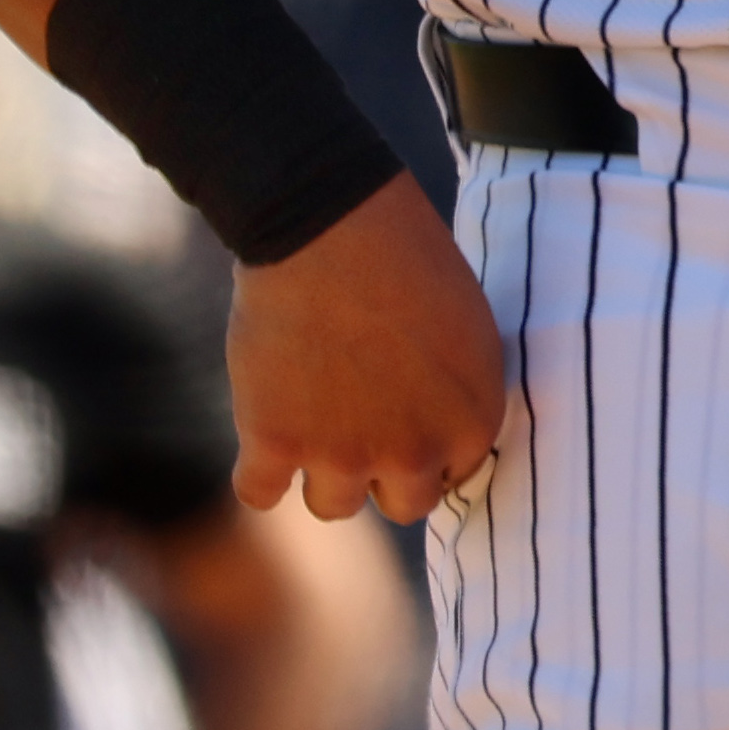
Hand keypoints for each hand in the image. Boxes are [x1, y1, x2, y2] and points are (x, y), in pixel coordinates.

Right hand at [229, 180, 507, 522]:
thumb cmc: (405, 254)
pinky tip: (265, 438)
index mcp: (471, 418)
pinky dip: (257, 473)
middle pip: (402, 504)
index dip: (428, 450)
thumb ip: (455, 392)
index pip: (454, 474)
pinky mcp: (275, 444)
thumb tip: (438, 428)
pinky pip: (259, 493)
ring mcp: (343, 454)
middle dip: (383, 474)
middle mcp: (414, 449)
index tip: (406, 424)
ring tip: (313, 419)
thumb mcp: (465, 325)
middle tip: (362, 427)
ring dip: (322, 471)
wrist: (330, 224)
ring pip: (334, 505)